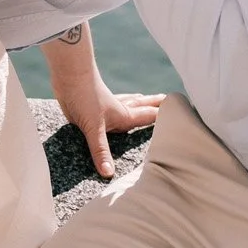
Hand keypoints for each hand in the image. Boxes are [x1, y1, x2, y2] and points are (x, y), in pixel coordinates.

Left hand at [49, 51, 166, 177]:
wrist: (69, 73)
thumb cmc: (85, 96)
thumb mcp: (93, 127)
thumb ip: (101, 150)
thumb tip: (108, 174)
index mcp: (124, 115)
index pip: (148, 116)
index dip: (162, 116)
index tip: (178, 113)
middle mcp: (118, 109)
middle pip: (141, 105)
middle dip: (153, 104)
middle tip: (166, 100)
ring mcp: (106, 105)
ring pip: (127, 102)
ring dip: (137, 101)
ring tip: (144, 99)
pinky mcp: (93, 103)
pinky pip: (111, 104)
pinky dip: (117, 103)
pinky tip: (112, 103)